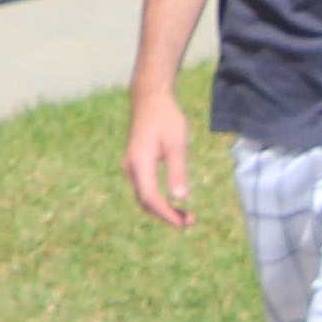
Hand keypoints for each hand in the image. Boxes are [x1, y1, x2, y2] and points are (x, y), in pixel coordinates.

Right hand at [124, 90, 193, 229]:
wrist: (150, 98)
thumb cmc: (166, 118)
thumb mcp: (177, 143)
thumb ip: (178, 170)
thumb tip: (180, 198)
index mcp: (140, 162)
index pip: (150, 197)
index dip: (166, 214)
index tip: (184, 223)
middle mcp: (132, 167)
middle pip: (145, 201)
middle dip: (166, 214)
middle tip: (189, 222)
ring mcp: (132, 165)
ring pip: (144, 196)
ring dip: (162, 208)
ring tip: (184, 215)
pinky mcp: (136, 163)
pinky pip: (145, 188)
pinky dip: (158, 198)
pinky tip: (173, 200)